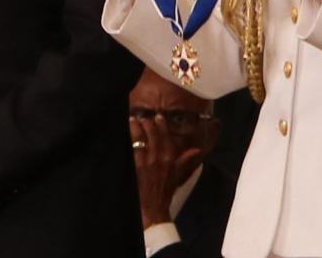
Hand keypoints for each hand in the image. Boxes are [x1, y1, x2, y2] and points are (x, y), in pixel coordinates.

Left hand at [131, 114, 201, 228]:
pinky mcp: (136, 165)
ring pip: (140, 138)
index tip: (157, 116)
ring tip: (131, 120)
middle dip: (146, 122)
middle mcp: (159, 157)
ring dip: (135, 127)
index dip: (160, 123)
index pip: (165, 135)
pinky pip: (132, 147)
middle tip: (141, 117)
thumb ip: (186, 159)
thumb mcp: (179, 173)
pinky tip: (125, 133)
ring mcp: (147, 161)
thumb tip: (197, 150)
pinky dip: (129, 139)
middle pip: (152, 133)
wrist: (154, 206)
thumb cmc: (166, 190)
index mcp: (170, 157)